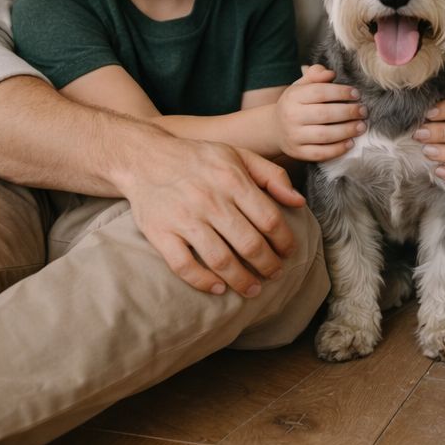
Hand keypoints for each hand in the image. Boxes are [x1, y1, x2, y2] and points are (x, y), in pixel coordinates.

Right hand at [123, 136, 306, 296]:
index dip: (284, 241)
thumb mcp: (239, 155)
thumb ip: (273, 175)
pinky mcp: (161, 233)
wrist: (146, 157)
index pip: (269, 219)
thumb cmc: (199, 158)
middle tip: (275, 274)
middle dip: (268, 265)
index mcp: (233, 180)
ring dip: (241, 280)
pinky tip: (218, 288)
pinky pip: (184, 266)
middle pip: (249, 243)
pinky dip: (203, 282)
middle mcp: (210, 200)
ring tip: (253, 289)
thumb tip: (299, 202)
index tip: (289, 253)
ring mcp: (184, 219)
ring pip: (221, 260)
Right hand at [274, 65, 365, 161]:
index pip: (320, 92)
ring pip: (324, 135)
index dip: (341, 92)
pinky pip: (320, 154)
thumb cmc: (296, 103)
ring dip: (346, 131)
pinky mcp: (298, 153)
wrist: (276, 128)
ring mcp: (294, 136)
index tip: (356, 94)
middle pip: (324, 114)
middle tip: (363, 111)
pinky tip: (350, 143)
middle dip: (348, 112)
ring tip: (361, 126)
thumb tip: (330, 73)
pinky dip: (337, 150)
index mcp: (293, 96)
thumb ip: (315, 75)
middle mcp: (291, 116)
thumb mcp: (301, 85)